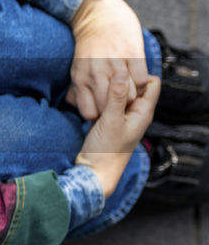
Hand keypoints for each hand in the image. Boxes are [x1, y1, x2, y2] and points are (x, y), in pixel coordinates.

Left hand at [66, 0, 148, 120]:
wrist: (98, 15)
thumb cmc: (88, 46)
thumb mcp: (76, 68)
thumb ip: (76, 90)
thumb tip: (76, 108)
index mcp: (80, 78)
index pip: (90, 113)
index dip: (100, 115)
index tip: (106, 109)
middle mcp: (95, 72)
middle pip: (110, 107)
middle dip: (118, 109)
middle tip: (122, 102)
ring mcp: (114, 63)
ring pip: (128, 95)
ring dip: (132, 96)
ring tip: (131, 89)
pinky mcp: (132, 53)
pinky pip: (142, 80)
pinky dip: (142, 82)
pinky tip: (138, 76)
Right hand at [75, 74, 159, 196]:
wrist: (94, 172)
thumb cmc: (106, 151)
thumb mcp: (111, 121)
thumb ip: (116, 97)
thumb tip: (121, 73)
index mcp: (143, 112)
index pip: (152, 83)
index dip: (138, 75)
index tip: (120, 72)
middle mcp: (136, 113)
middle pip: (135, 87)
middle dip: (122, 80)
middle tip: (105, 77)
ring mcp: (123, 117)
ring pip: (121, 94)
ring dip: (110, 89)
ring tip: (97, 88)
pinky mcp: (111, 121)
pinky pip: (110, 103)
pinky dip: (103, 98)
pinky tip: (92, 98)